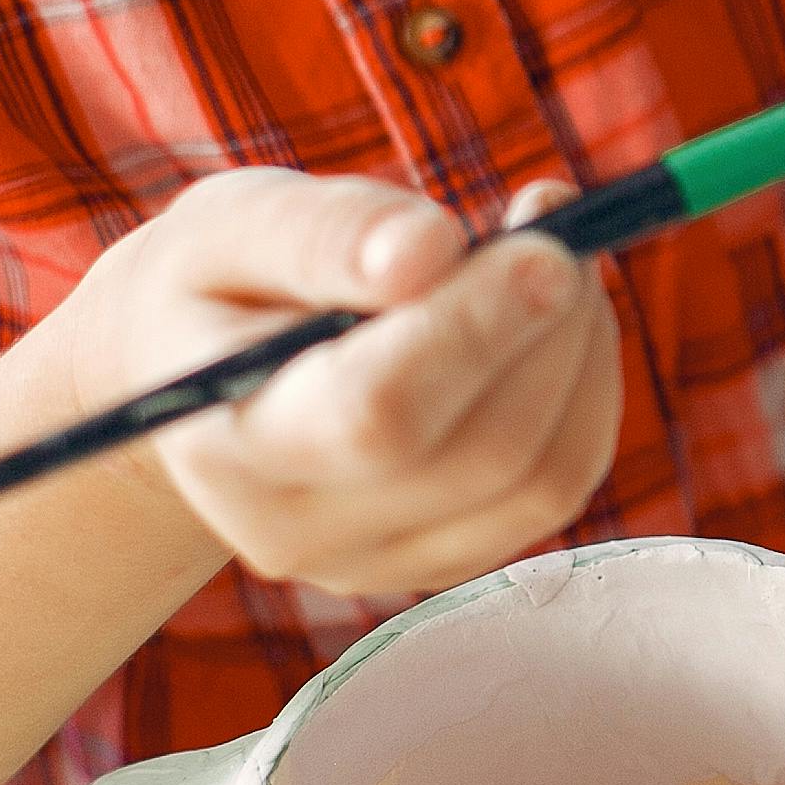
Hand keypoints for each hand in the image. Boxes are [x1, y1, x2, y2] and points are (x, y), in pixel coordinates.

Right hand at [28, 168, 624, 597]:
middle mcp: (297, 531)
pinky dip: (586, 392)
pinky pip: (560, 486)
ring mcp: (377, 562)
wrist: (198, 376)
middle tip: (557, 225)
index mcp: (229, 444)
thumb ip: (323, 231)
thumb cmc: (220, 280)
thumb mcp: (235, 223)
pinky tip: (554, 323)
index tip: (549, 245)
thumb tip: (428, 249)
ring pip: (544, 477)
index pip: (377, 416)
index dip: (479, 328)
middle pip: (483, 453)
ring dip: (582, 353)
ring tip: (554, 259)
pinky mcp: (444, 560)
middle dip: (551, 327)